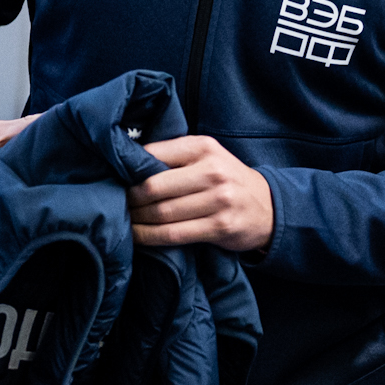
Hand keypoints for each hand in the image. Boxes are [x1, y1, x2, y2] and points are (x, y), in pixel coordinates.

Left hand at [128, 135, 273, 252]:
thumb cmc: (227, 180)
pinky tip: (137, 236)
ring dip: (136, 220)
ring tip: (125, 220)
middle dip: (129, 199)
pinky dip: (148, 237)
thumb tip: (127, 163)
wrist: (268, 207)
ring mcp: (218, 200)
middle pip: (153, 187)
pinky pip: (173, 234)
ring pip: (161, 213)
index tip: (116, 180)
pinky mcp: (219, 227)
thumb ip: (174, 155)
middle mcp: (212, 171)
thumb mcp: (207, 156)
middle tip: (118, 204)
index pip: (153, 155)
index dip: (129, 170)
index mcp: (204, 147)